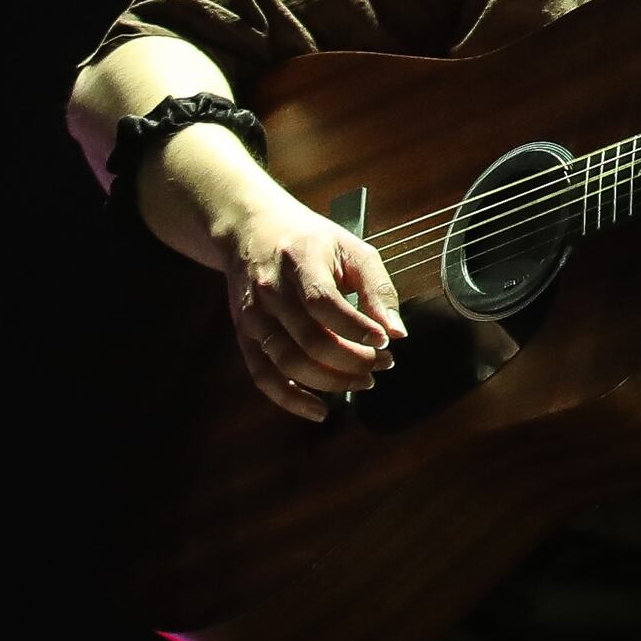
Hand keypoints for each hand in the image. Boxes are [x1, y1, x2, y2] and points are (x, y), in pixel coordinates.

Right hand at [225, 194, 404, 424]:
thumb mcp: (351, 248)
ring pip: (288, 363)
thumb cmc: (309, 240)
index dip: (358, 329)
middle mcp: (271, 290)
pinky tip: (319, 410)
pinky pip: (263, 377)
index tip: (386, 341)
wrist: (251, 231)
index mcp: (300, 260)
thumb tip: (397, 332)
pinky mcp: (244, 336)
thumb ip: (377, 287)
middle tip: (382, 364)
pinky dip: (291, 399)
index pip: (325, 303)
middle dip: (352, 360)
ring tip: (362, 381)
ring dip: (330, 381)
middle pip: (310, 340)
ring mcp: (253, 316)